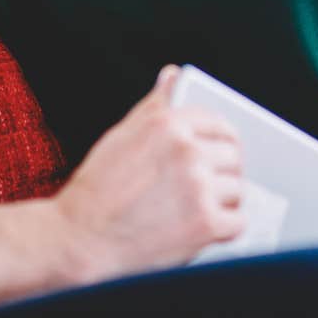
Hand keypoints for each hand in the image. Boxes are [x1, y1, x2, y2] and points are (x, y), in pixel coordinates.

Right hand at [51, 66, 246, 282]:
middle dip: (221, 173)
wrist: (79, 242)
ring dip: (221, 202)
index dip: (220, 141)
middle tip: (201, 188)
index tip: (217, 153)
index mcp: (168, 125)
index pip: (219, 124)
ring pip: (237, 189)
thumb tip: (173, 75)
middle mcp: (187, 152)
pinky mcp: (206, 224)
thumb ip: (155, 105)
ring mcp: (199, 188)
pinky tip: (198, 229)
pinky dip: (223, 229)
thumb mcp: (121, 135)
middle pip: (233, 156)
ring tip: (191, 210)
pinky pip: (238, 221)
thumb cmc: (97, 190)